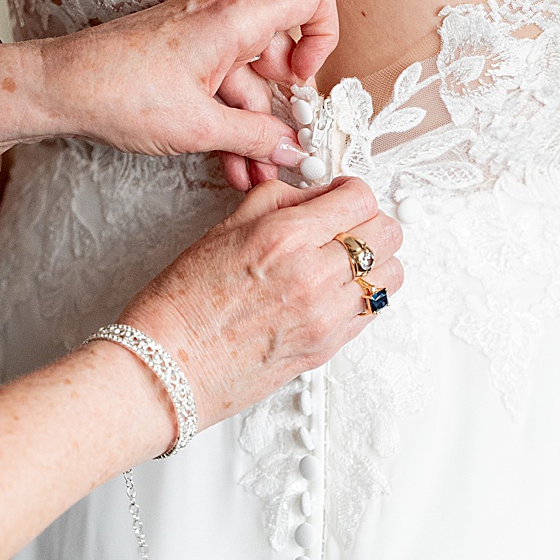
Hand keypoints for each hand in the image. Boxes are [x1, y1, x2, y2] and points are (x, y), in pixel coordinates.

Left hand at [33, 0, 338, 189]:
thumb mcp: (199, 127)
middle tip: (288, 148)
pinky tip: (233, 163)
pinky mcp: (188, 52)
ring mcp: (206, 32)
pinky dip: (233, 120)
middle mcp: (224, 13)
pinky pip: (226, 84)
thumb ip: (257, 138)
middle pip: (284, 54)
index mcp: (235, 16)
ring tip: (256, 174)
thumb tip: (292, 150)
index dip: (325, 37)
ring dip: (257, 129)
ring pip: (253, 80)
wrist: (58, 87)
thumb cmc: (118, 91)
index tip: (307, 81)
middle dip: (287, 108)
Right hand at [114, 176, 402, 437]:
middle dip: (371, 224)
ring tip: (344, 264)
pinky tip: (335, 293)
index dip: (353, 192)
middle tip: (347, 229)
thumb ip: (279, 202)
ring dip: (375, 263)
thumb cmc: (183, 303)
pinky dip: (363, 296)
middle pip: (388, 234)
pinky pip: (373, 310)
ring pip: (392, 275)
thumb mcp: (224, 230)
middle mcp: (313, 276)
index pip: (360, 199)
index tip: (342, 197)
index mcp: (284, 238)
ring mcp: (325, 315)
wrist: (168, 367)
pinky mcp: (329, 346)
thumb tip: (317, 194)